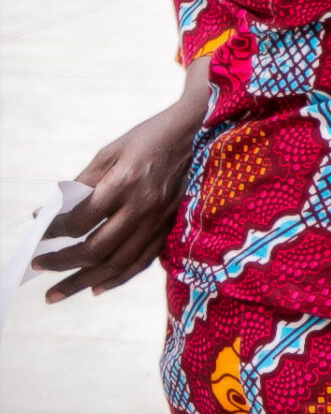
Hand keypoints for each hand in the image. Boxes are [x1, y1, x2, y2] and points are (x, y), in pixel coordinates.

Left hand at [32, 60, 211, 301]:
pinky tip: (96, 288)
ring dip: (83, 281)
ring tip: (58, 292)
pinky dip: (117, 279)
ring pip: (117, 263)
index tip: (38, 234)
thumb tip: (50, 211)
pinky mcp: (169, 227)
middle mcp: (141, 208)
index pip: (80, 220)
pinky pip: (141, 262)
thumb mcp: (110, 152)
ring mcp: (158, 221)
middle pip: (96, 249)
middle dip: (62, 263)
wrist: (197, 133)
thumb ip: (82, 184)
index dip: (54, 231)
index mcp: (124, 184)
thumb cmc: (149, 137)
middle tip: (38, 267)